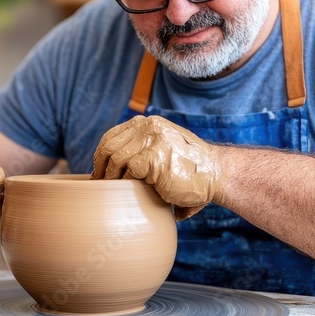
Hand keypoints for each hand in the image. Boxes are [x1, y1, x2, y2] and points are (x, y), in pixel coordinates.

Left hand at [91, 115, 225, 219]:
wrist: (215, 174)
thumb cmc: (189, 169)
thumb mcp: (163, 148)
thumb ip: (142, 149)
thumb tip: (110, 168)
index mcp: (148, 123)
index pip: (112, 136)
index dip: (101, 156)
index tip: (99, 172)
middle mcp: (148, 126)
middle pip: (109, 146)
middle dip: (100, 167)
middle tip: (100, 185)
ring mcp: (152, 140)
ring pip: (115, 158)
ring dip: (110, 178)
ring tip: (112, 191)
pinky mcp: (155, 158)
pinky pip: (128, 171)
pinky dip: (126, 184)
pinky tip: (131, 192)